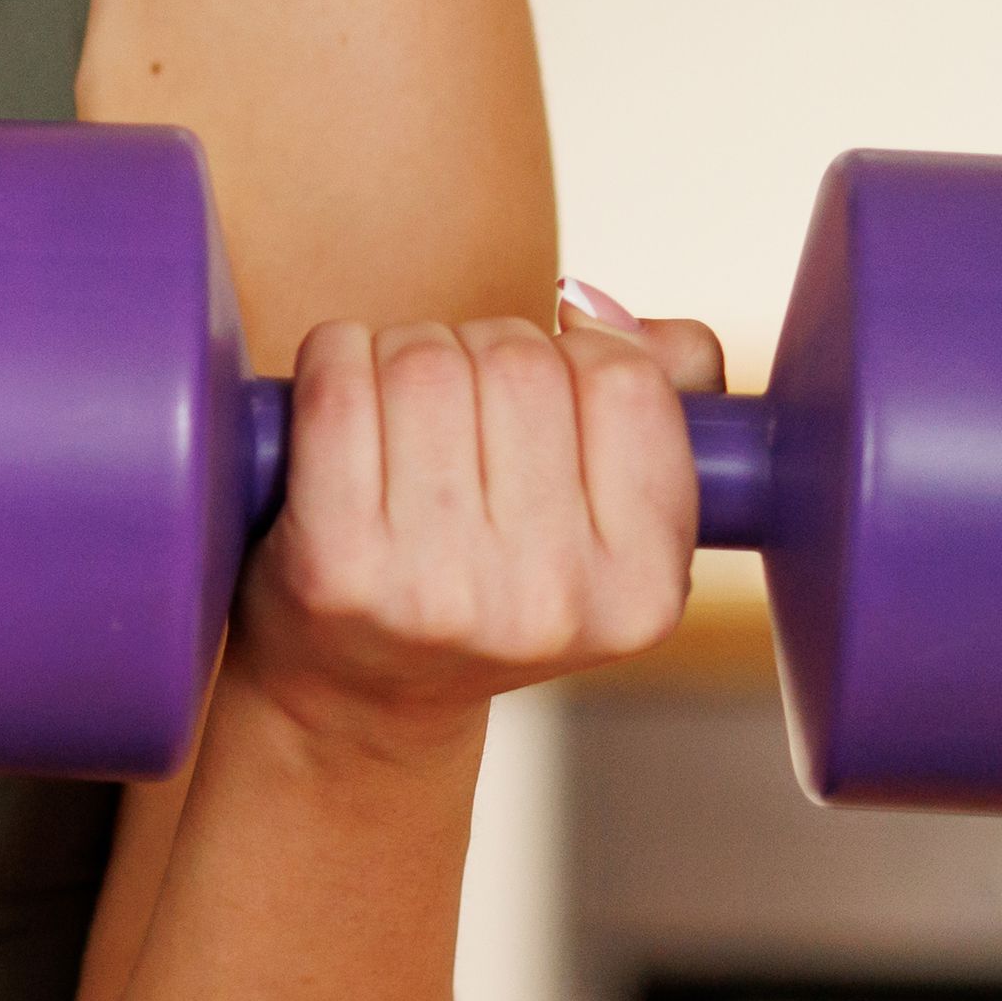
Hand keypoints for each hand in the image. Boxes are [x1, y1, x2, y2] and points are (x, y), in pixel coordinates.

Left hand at [234, 281, 731, 747]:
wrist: (364, 690)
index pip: (625, 381)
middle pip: (519, 358)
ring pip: (426, 360)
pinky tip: (338, 395)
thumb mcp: (614, 514)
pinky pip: (338, 385)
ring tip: (398, 414)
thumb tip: (598, 310)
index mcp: (642, 588)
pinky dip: (333, 356)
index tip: (539, 400)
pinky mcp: (335, 567)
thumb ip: (668, 387)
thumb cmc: (493, 573)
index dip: (574, 357)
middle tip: (455, 411)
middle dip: (479, 351)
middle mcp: (550, 602)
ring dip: (402, 352)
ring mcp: (440, 590)